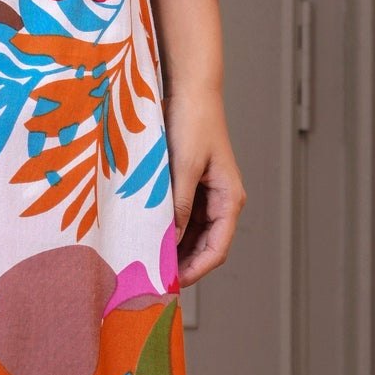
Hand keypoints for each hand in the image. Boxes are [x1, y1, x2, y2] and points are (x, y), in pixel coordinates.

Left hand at [166, 86, 244, 284]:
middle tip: (152, 279)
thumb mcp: (183, 167)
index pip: (216, 249)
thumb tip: (170, 243)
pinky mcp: (193, 186)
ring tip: (146, 261)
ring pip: (192, 235)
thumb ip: (178, 206)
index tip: (169, 284)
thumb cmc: (192, 122)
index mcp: (229, 199)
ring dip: (174, 248)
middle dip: (182, 264)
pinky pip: (182, 217)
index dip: (194, 270)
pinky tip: (147, 235)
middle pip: (205, 246)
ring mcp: (207, 194)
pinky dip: (168, 229)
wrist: (191, 90)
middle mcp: (222, 201)